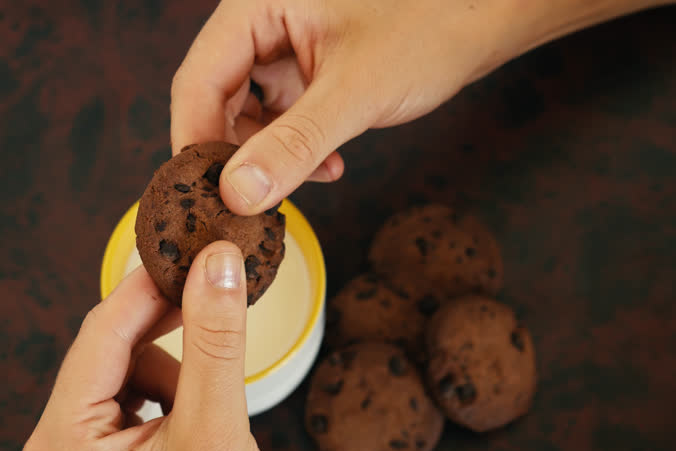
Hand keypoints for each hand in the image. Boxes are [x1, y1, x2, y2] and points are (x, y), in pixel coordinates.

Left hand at [21, 241, 268, 450]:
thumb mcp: (214, 428)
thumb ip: (214, 343)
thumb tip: (216, 264)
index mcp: (61, 439)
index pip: (101, 332)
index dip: (149, 286)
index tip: (192, 250)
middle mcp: (56, 442)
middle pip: (111, 348)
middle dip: (167, 329)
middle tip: (213, 294)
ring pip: (127, 369)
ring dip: (175, 369)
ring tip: (210, 404)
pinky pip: (135, 396)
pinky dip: (172, 393)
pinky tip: (195, 419)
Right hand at [170, 0, 670, 215]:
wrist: (487, 19)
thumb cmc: (431, 27)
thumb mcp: (355, 92)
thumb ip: (293, 144)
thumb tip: (237, 194)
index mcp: (258, 4)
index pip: (198, 79)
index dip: (195, 141)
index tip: (205, 194)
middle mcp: (263, 19)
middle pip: (216, 96)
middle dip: (236, 152)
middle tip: (252, 200)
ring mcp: (284, 42)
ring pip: (247, 109)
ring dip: (270, 153)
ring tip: (309, 176)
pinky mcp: (307, 64)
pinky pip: (279, 113)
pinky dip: (295, 145)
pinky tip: (326, 164)